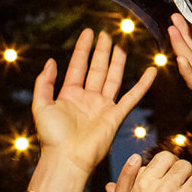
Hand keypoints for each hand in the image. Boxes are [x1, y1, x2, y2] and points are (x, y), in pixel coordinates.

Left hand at [30, 29, 155, 191]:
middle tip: (106, 34)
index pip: (78, 65)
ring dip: (118, 61)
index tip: (88, 32)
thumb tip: (51, 61)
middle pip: (97, 69)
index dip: (83, 49)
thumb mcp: (41, 106)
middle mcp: (88, 98)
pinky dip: (143, 84)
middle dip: (102, 51)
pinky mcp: (116, 115)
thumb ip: (44, 83)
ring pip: (114, 78)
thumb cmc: (52, 137)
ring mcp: (103, 106)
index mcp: (69, 94)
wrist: (68, 159)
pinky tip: (151, 71)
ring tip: (122, 45)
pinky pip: (132, 96)